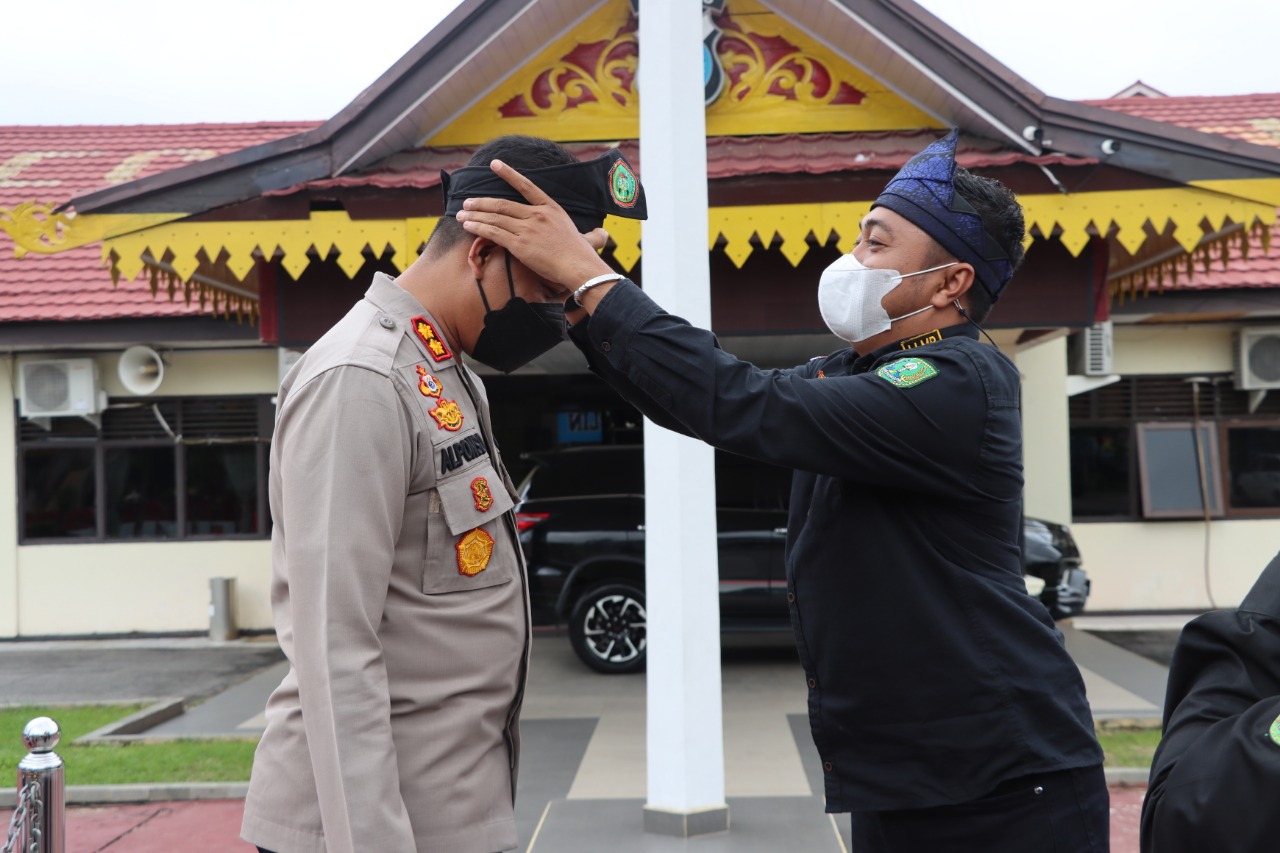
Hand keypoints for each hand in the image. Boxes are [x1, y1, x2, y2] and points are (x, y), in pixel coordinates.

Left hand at [456, 160, 615, 288]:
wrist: (579, 267)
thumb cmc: (584, 257)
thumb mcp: (589, 240)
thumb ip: (593, 236)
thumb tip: (604, 235)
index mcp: (551, 209)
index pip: (526, 186)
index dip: (509, 174)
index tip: (495, 164)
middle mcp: (536, 215)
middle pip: (503, 204)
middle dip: (482, 202)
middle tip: (467, 202)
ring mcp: (527, 228)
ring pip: (495, 218)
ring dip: (475, 215)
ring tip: (461, 214)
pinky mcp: (519, 244)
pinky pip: (494, 233)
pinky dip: (479, 228)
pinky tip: (468, 226)